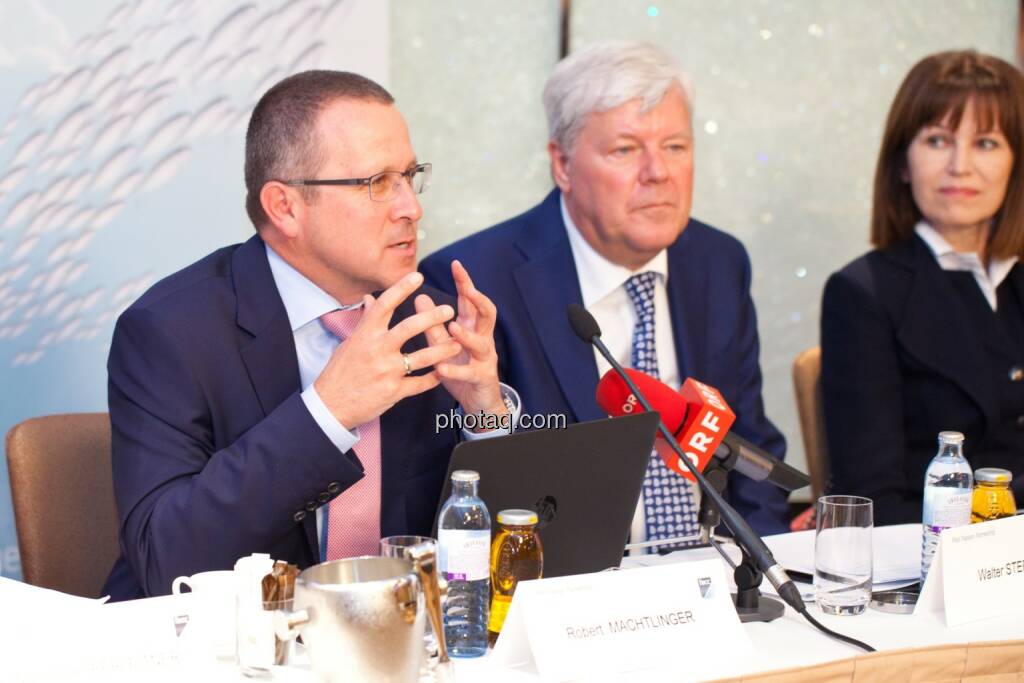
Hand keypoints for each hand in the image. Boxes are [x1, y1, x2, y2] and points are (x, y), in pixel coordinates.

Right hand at [314, 272, 462, 428]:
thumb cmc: (339, 372)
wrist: (330, 406)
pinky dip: (433, 378)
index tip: (418, 276)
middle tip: (449, 310)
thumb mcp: (349, 342)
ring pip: (421, 357)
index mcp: (364, 335)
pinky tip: (442, 372)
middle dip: (431, 318)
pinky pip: (420, 383)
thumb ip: (365, 321)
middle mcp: (376, 350)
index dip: (401, 289)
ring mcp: (386, 371)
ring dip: (442, 350)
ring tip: (457, 344)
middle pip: (408, 328)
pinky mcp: (393, 392)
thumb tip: (369, 298)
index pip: (384, 305)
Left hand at [417, 260, 505, 426]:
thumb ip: (432, 323)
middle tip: (467, 288)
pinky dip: (455, 371)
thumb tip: (419, 296)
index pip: (470, 301)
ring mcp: (484, 359)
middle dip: (478, 299)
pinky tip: (441, 368)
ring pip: (481, 343)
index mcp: (472, 328)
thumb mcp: (444, 343)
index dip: (465, 283)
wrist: (477, 401)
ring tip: (453, 327)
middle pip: (486, 314)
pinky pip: (469, 373)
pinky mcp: (481, 378)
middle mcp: (482, 339)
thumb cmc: (460, 369)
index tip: (456, 264)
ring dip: (467, 335)